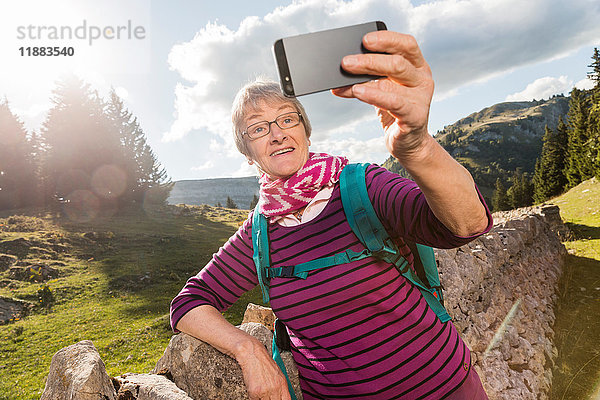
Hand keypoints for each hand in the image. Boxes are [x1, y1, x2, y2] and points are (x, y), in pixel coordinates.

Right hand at [235, 339, 290, 399]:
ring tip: (261, 392)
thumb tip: (281, 397)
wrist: (252, 354)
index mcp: (282, 383)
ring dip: (263, 399)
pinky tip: (255, 390)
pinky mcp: (255, 392)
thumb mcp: (277, 374)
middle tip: (268, 396)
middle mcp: (275, 388)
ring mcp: (265, 391)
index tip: (279, 399)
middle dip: (271, 399)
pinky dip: (255, 397)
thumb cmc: (263, 362)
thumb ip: (280, 387)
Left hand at [332, 31, 433, 160]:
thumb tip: (341, 71)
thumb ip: (368, 78)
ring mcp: (421, 98)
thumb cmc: (393, 111)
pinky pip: (394, 103)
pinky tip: (357, 93)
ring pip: (392, 82)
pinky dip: (374, 96)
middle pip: (397, 63)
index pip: (406, 44)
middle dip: (368, 61)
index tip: (364, 40)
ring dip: (365, 79)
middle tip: (345, 62)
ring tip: (345, 81)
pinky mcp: (415, 117)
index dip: (386, 39)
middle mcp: (422, 79)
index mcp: (417, 66)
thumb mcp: (381, 89)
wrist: (406, 141)